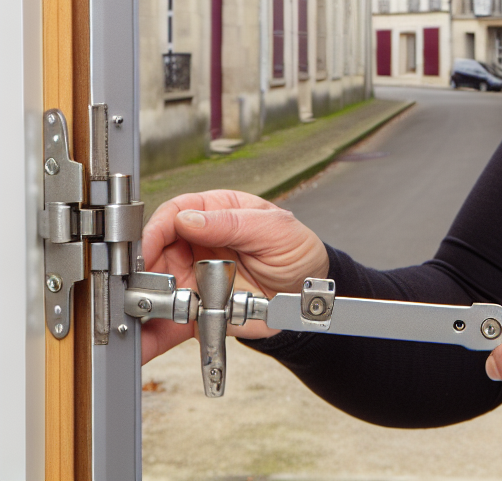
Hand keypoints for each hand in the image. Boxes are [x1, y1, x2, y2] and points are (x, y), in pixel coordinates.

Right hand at [140, 189, 328, 364]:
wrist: (307, 296)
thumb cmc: (296, 252)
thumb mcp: (274, 229)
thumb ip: (232, 223)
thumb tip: (188, 219)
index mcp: (218, 213)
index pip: (176, 212)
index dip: (156, 229)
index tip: (147, 248)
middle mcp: (199, 244)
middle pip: (156, 253)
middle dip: (142, 271)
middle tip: (137, 289)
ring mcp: (194, 278)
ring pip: (156, 289)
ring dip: (142, 305)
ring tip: (135, 319)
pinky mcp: (196, 311)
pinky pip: (168, 324)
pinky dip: (152, 337)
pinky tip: (142, 346)